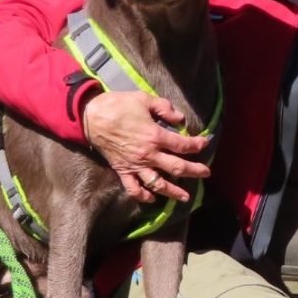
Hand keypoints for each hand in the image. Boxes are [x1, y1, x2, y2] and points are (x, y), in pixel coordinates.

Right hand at [82, 91, 210, 203]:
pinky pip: (133, 188)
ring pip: (158, 183)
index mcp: (155, 136)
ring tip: (185, 197)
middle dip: (195, 171)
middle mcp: (148, 155)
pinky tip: (152, 198)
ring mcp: (135, 165)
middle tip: (206, 173)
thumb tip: (181, 119)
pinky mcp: (122, 170)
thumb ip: (165, 108)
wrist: (91, 116)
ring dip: (173, 192)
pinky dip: (143, 196)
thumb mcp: (144, 99)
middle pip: (177, 168)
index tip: (205, 143)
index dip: (197, 145)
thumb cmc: (118, 105)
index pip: (183, 145)